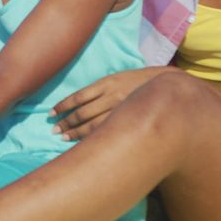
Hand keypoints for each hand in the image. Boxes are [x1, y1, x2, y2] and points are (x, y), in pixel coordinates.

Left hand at [50, 67, 174, 139]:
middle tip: (53, 129)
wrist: (169, 85)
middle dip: (66, 121)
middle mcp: (112, 96)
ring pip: (92, 124)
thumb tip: (81, 103)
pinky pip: (107, 130)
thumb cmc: (141, 82)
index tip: (51, 113)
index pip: (79, 96)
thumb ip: (103, 89)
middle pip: (82, 112)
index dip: (63, 105)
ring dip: (75, 131)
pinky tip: (82, 141)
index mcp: (107, 82)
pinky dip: (92, 136)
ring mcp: (120, 110)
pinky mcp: (129, 118)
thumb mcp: (120, 79)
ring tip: (62, 136)